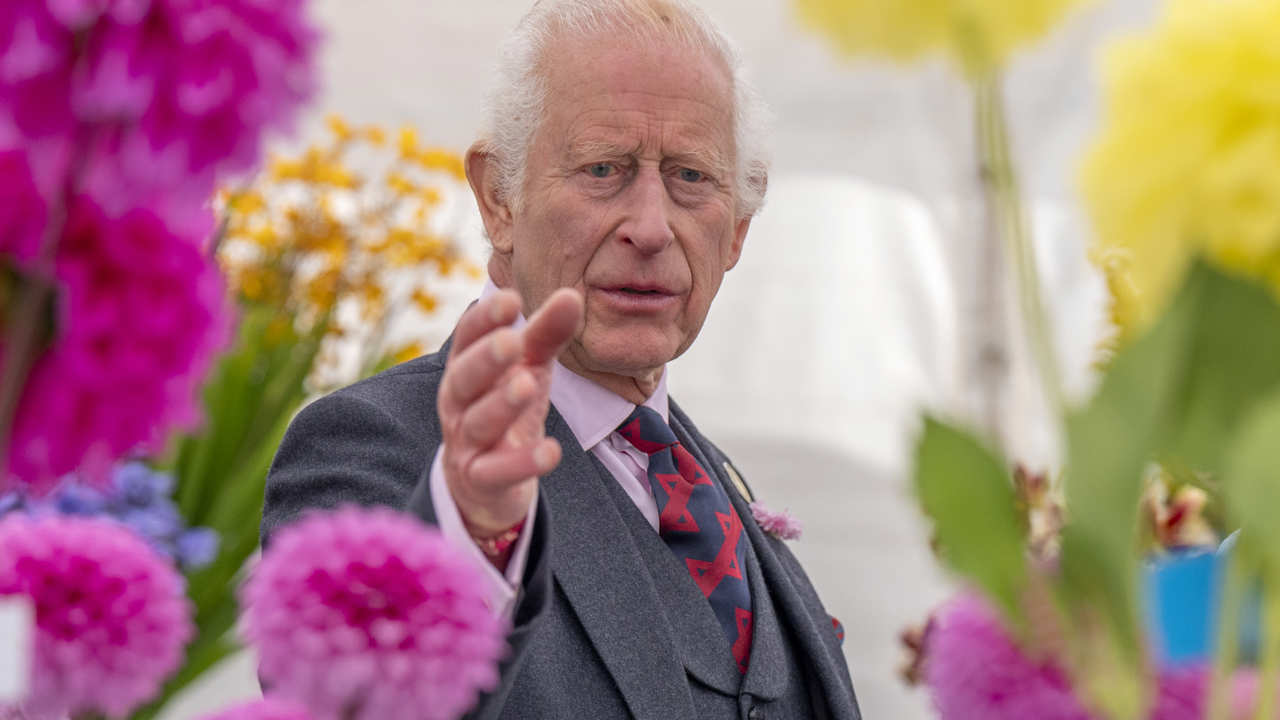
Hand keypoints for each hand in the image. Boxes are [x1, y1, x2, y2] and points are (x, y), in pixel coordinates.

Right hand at [438, 287, 583, 537]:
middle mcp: (458, 402)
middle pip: (464, 378)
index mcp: (466, 367)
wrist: (483, 482)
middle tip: (511, 341)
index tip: (511, 299)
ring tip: (528, 385)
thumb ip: (546, 334)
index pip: (467, 337)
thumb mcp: (529, 367)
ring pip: (477, 422)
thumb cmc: (506, 408)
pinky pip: (497, 472)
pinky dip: (522, 463)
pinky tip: (551, 451)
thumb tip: (572, 295)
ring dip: (501, 404)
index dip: (485, 319)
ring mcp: (466, 442)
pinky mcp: (481, 479)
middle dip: (486, 359)